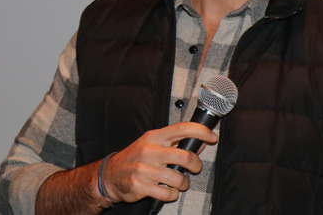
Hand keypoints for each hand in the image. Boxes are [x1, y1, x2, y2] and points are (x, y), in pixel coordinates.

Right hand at [101, 122, 218, 202]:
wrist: (110, 175)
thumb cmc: (135, 158)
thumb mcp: (154, 144)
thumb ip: (177, 143)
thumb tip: (201, 142)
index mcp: (154, 137)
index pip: (182, 128)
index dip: (201, 131)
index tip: (212, 137)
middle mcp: (149, 151)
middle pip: (185, 156)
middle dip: (196, 165)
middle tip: (195, 169)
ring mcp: (144, 169)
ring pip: (178, 179)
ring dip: (184, 184)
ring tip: (179, 183)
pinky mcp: (140, 186)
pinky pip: (168, 194)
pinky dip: (172, 195)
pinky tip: (167, 190)